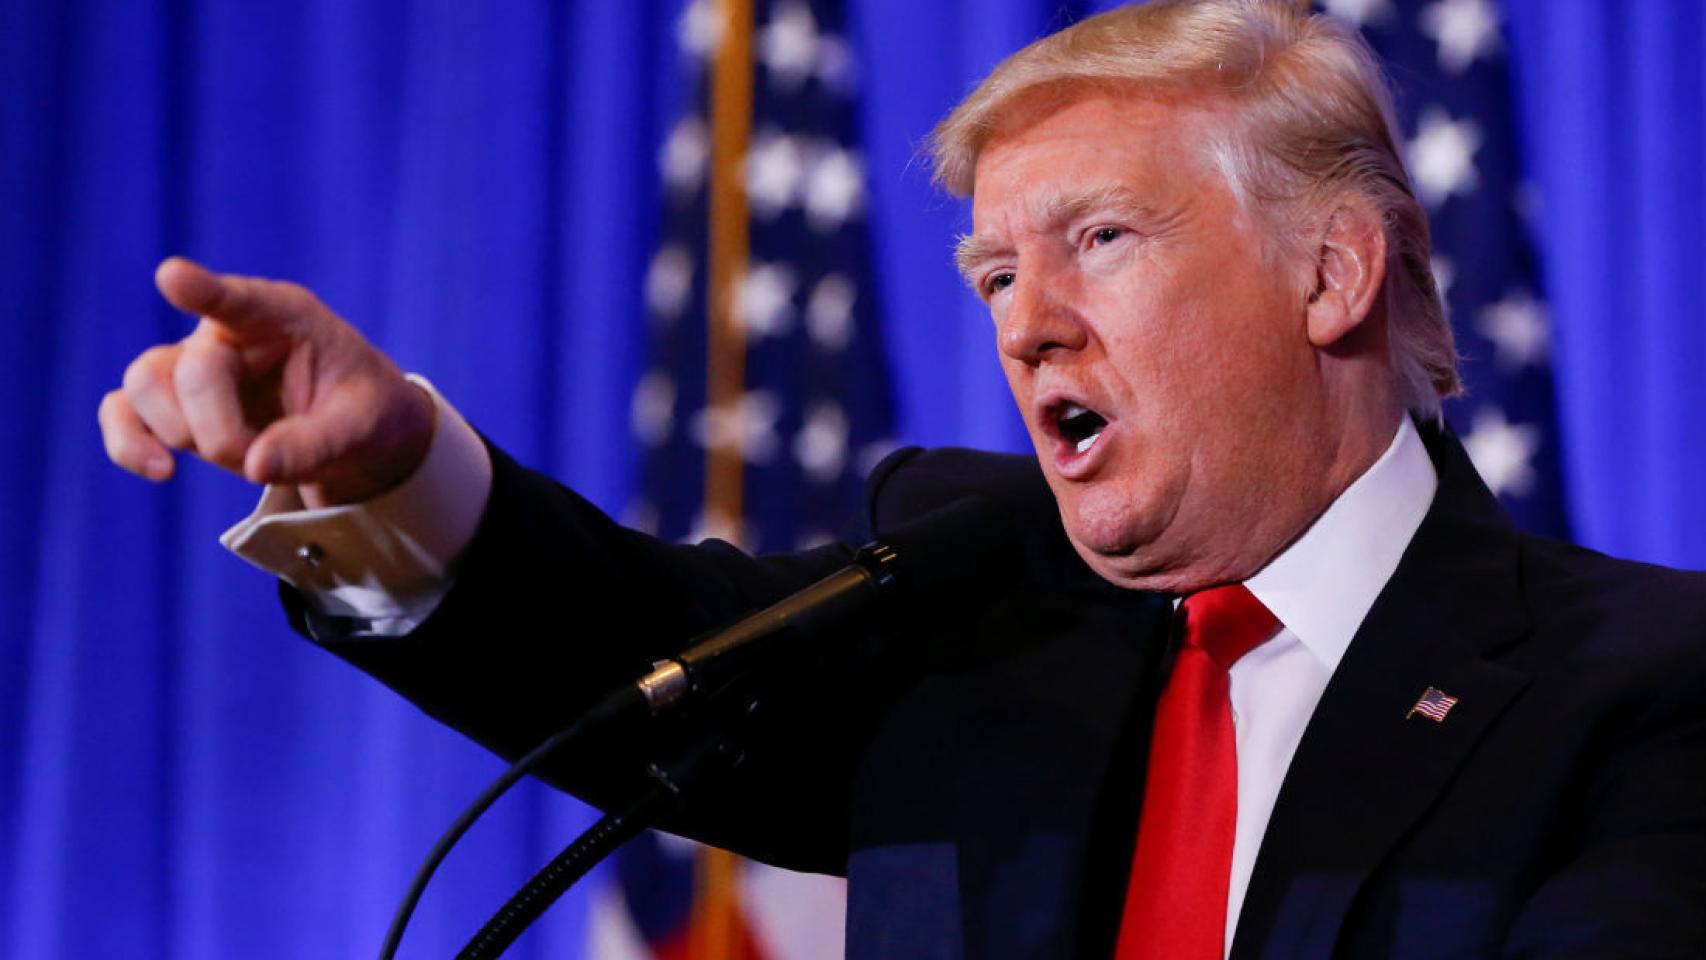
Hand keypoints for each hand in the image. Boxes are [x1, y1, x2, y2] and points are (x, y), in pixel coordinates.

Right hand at [99, 257, 435, 507]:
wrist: (354, 431)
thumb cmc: (363, 412)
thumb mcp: (363, 428)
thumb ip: (316, 444)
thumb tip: (255, 467)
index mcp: (285, 317)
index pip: (240, 300)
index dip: (204, 290)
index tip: (172, 276)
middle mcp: (229, 331)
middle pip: (189, 371)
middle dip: (219, 431)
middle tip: (262, 462)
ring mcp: (194, 362)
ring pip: (144, 384)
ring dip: (179, 435)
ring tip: (238, 459)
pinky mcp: (173, 400)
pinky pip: (122, 411)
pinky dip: (128, 442)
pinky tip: (161, 471)